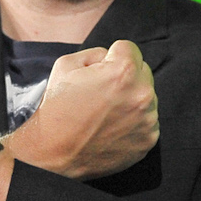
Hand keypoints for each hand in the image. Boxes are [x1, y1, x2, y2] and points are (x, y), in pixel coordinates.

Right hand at [3, 39, 157, 179]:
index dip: (112, 57)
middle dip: (126, 77)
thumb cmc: (57, 106)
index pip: (129, 49)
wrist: (52, 151)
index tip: (100, 72)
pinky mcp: (148, 141)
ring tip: (105, 114)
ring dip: (131, 100)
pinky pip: (147, 122)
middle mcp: (142, 95)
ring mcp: (147, 121)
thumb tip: (111, 57)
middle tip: (102, 93)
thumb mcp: (66, 64)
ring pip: (146, 98)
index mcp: (124, 72)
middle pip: (143, 72)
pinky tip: (111, 128)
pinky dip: (134, 123)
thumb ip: (97, 54)